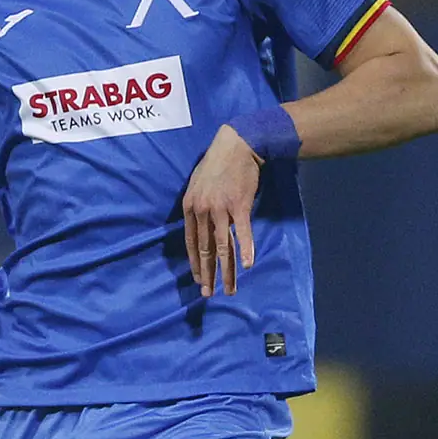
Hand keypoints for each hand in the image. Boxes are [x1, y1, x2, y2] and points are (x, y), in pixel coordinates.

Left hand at [182, 124, 260, 295]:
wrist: (237, 144)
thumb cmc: (218, 163)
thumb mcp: (197, 183)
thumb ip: (197, 205)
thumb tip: (198, 224)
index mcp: (190, 207)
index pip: (190, 243)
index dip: (195, 263)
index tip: (198, 279)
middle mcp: (202, 211)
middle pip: (205, 249)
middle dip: (207, 274)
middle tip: (208, 293)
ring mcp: (221, 209)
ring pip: (223, 246)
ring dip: (226, 271)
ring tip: (229, 289)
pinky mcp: (239, 206)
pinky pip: (243, 232)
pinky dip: (246, 249)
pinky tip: (247, 265)